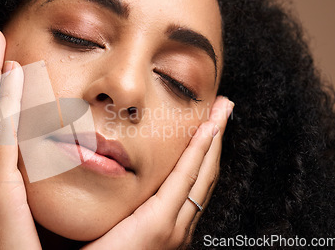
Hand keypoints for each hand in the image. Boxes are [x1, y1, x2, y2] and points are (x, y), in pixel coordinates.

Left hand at [83, 96, 233, 249]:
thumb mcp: (114, 217)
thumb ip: (120, 197)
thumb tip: (111, 165)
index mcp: (165, 223)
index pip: (190, 180)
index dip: (202, 150)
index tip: (208, 122)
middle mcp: (176, 225)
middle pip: (202, 174)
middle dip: (215, 138)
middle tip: (223, 108)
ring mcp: (172, 226)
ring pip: (199, 173)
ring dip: (212, 140)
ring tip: (221, 111)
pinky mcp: (159, 225)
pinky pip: (184, 180)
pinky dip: (198, 153)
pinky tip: (206, 130)